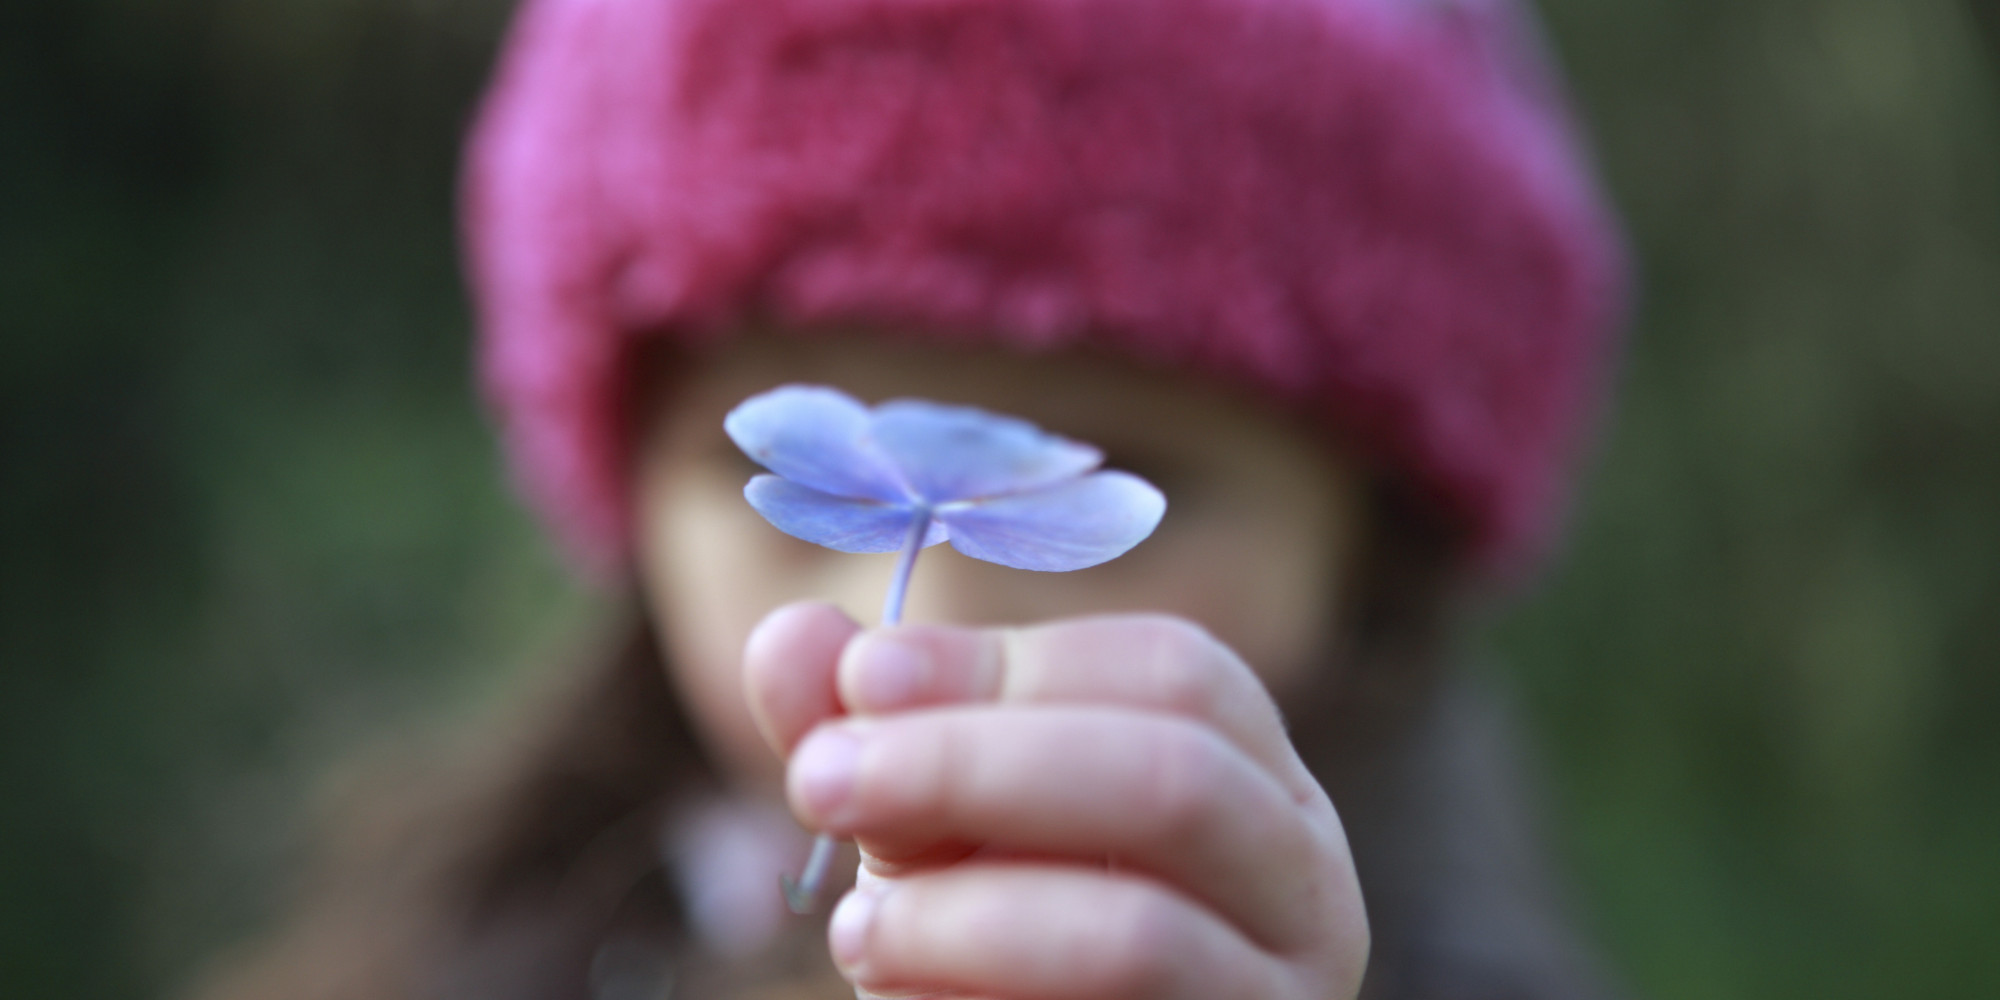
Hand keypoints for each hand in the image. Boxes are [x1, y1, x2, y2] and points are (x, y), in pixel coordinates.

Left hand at [743, 601, 1368, 999]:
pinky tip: (902, 994)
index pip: (1172, 672)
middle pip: (1173, 779)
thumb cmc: (999, 951)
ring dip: (964, 919)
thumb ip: (873, 735)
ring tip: (855, 934)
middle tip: (819, 778)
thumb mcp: (935, 832)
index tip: (863, 675)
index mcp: (1253, 777)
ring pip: (1139, 937)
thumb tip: (789, 633)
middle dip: (974, 765)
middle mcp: (1302, 885)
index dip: (1009, 662)